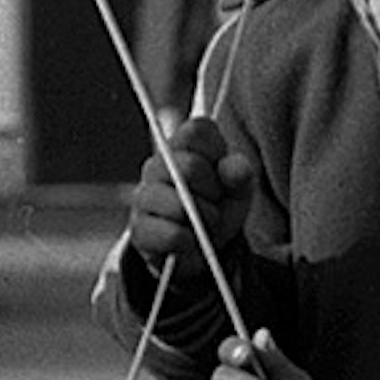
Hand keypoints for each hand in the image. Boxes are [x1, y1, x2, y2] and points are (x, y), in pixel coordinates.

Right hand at [128, 114, 231, 277]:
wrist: (202, 249)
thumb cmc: (219, 206)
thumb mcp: (238, 188)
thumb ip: (240, 173)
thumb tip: (232, 167)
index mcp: (183, 146)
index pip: (196, 130)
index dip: (216, 152)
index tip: (221, 171)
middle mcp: (158, 164)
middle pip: (189, 166)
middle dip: (213, 190)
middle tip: (216, 201)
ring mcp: (143, 195)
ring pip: (177, 203)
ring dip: (202, 218)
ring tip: (205, 223)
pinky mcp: (139, 228)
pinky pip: (169, 234)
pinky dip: (188, 241)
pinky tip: (190, 240)